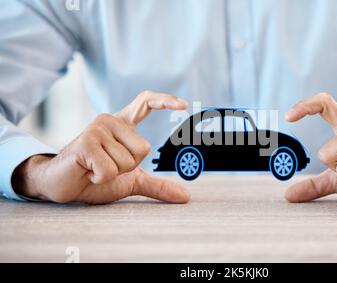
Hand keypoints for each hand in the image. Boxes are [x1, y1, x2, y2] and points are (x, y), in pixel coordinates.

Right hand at [12, 91, 190, 203]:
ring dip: (112, 173)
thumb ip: (157, 185)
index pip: (146, 102)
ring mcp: (97, 129)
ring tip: (94, 168)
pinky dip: (99, 178)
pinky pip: (109, 169)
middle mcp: (110, 121)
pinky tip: (87, 172)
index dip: (165, 101)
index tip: (184, 105)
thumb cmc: (95, 178)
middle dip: (128, 167)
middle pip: (143, 149)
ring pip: (127, 161)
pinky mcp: (85, 143)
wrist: (63, 185)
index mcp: (122, 125)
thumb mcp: (132, 180)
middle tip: (106, 166)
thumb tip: (185, 196)